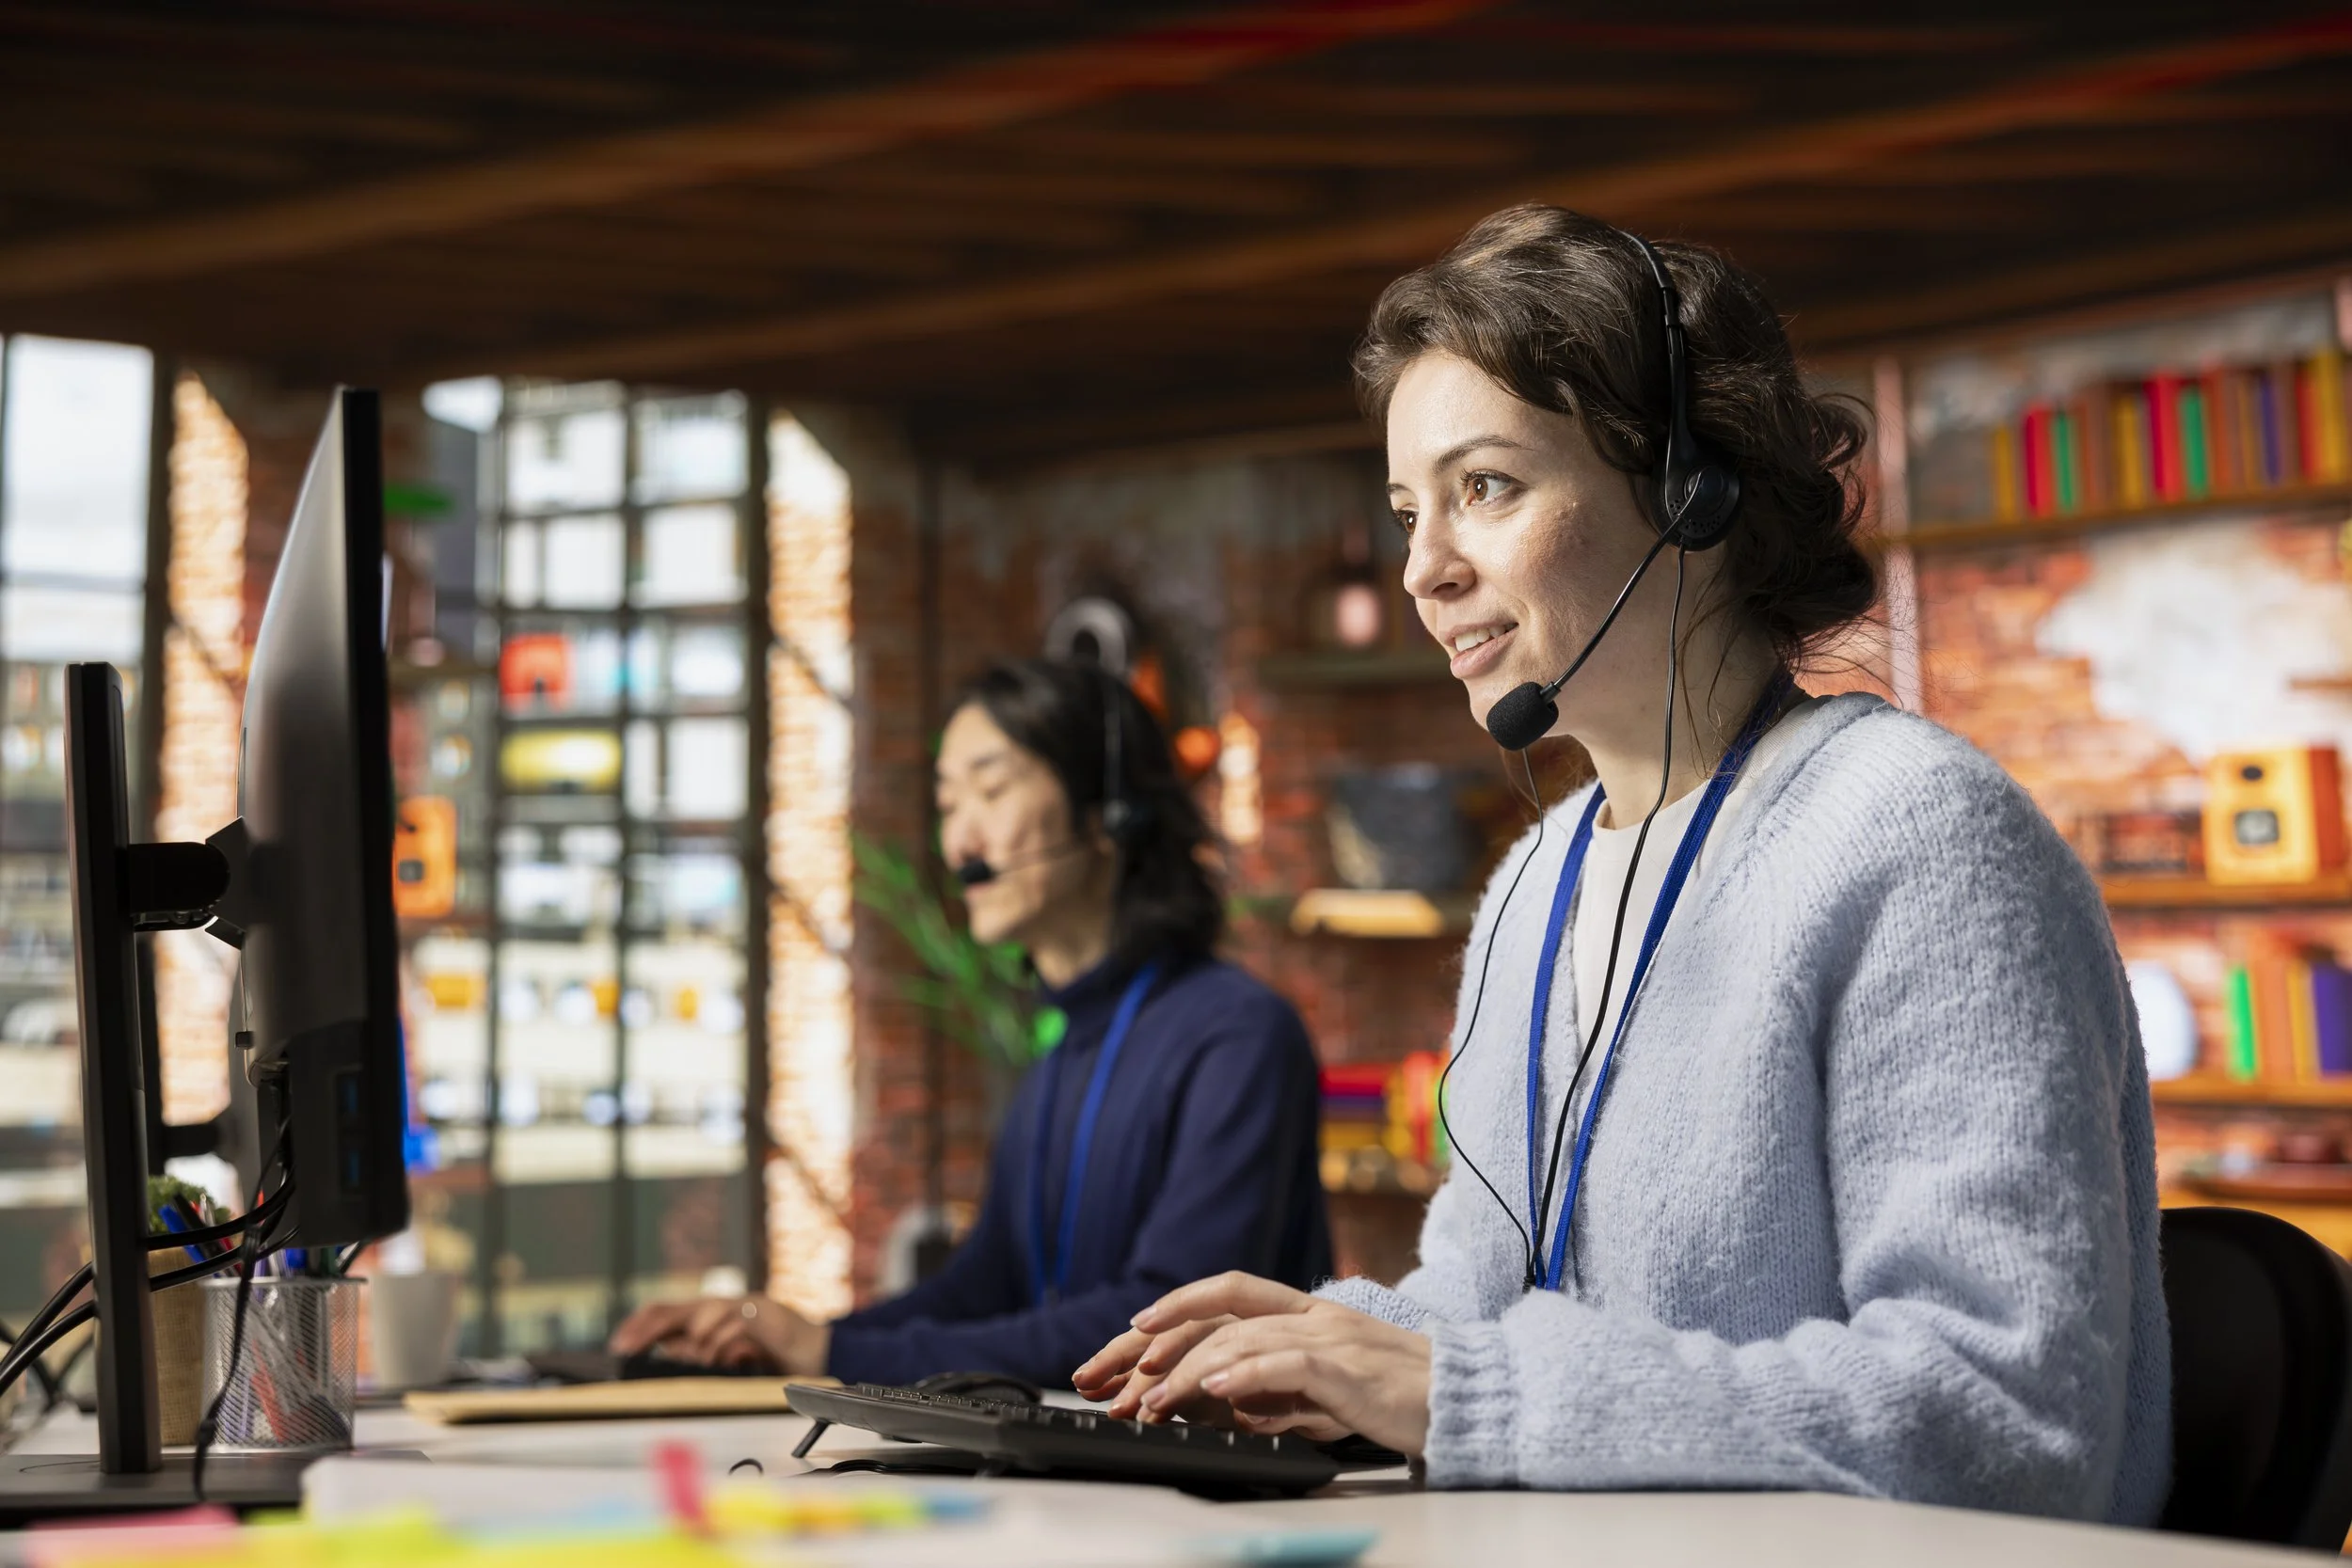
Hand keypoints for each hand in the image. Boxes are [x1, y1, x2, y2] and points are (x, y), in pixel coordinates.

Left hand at [608, 1295, 829, 1375]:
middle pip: (673, 1309)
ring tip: (704, 1359)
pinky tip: (728, 1354)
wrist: (811, 1348)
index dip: (638, 1325)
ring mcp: (739, 1305)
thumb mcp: (724, 1358)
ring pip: (702, 1313)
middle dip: (646, 1328)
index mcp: (706, 1315)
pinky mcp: (761, 1312)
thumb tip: (665, 1350)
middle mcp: (718, 1305)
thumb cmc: (767, 1353)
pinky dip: (724, 1341)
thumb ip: (697, 1353)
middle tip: (626, 1347)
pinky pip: (733, 1323)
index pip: (663, 1313)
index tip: (618, 1344)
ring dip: (697, 1343)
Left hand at [1078, 1272, 1431, 1456]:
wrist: (1468, 1400)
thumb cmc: (1402, 1397)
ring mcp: (1333, 1337)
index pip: (1231, 1291)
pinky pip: (1287, 1363)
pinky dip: (1244, 1373)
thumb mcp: (1329, 1391)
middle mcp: (1315, 1314)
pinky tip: (1211, 1386)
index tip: (1132, 1329)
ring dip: (1187, 1370)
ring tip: (1150, 1398)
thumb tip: (1232, 1404)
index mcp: (1310, 1312)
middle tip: (1118, 1375)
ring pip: (1242, 1338)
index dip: (1180, 1303)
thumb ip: (1282, 1391)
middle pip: (1221, 1315)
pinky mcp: (1350, 1370)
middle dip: (1161, 1344)